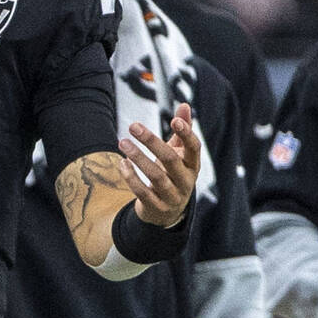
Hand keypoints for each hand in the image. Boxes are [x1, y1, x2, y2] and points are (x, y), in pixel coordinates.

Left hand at [116, 102, 200, 225]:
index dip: (186, 134)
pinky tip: (122, 163)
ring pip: (156, 176)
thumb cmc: (172, 174)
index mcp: (192, 165)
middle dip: (151, 141)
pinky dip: (131, 177)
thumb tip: (184, 105)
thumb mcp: (179, 154)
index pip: (194, 148)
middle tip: (133, 126)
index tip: (174, 120)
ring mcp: (172, 196)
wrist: (166, 211)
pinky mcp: (157, 206)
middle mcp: (186, 181)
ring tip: (123, 142)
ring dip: (138, 158)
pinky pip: (143, 192)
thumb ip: (182, 130)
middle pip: (170, 159)